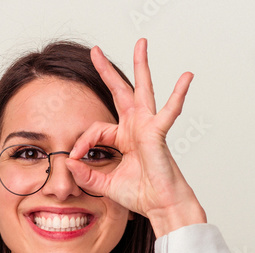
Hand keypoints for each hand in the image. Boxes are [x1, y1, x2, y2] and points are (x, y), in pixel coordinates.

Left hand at [66, 38, 205, 236]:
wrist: (161, 206)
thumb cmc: (141, 195)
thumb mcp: (105, 184)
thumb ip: (86, 173)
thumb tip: (68, 161)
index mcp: (124, 138)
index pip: (95, 130)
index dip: (82, 143)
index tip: (74, 159)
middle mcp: (136, 128)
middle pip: (120, 92)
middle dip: (106, 71)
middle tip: (95, 51)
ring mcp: (148, 128)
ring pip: (143, 90)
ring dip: (141, 66)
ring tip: (141, 44)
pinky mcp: (158, 134)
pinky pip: (168, 111)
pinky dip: (178, 95)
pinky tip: (186, 77)